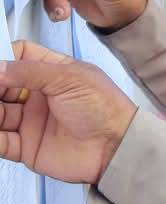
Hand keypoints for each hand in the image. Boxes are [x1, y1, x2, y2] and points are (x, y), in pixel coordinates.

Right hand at [0, 41, 135, 184]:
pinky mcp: (26, 146)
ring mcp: (32, 120)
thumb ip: (31, 71)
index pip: (21, 57)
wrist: (115, 146)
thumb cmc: (104, 107)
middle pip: (3, 85)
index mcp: (54, 72)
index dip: (3, 58)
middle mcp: (40, 95)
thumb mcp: (70, 79)